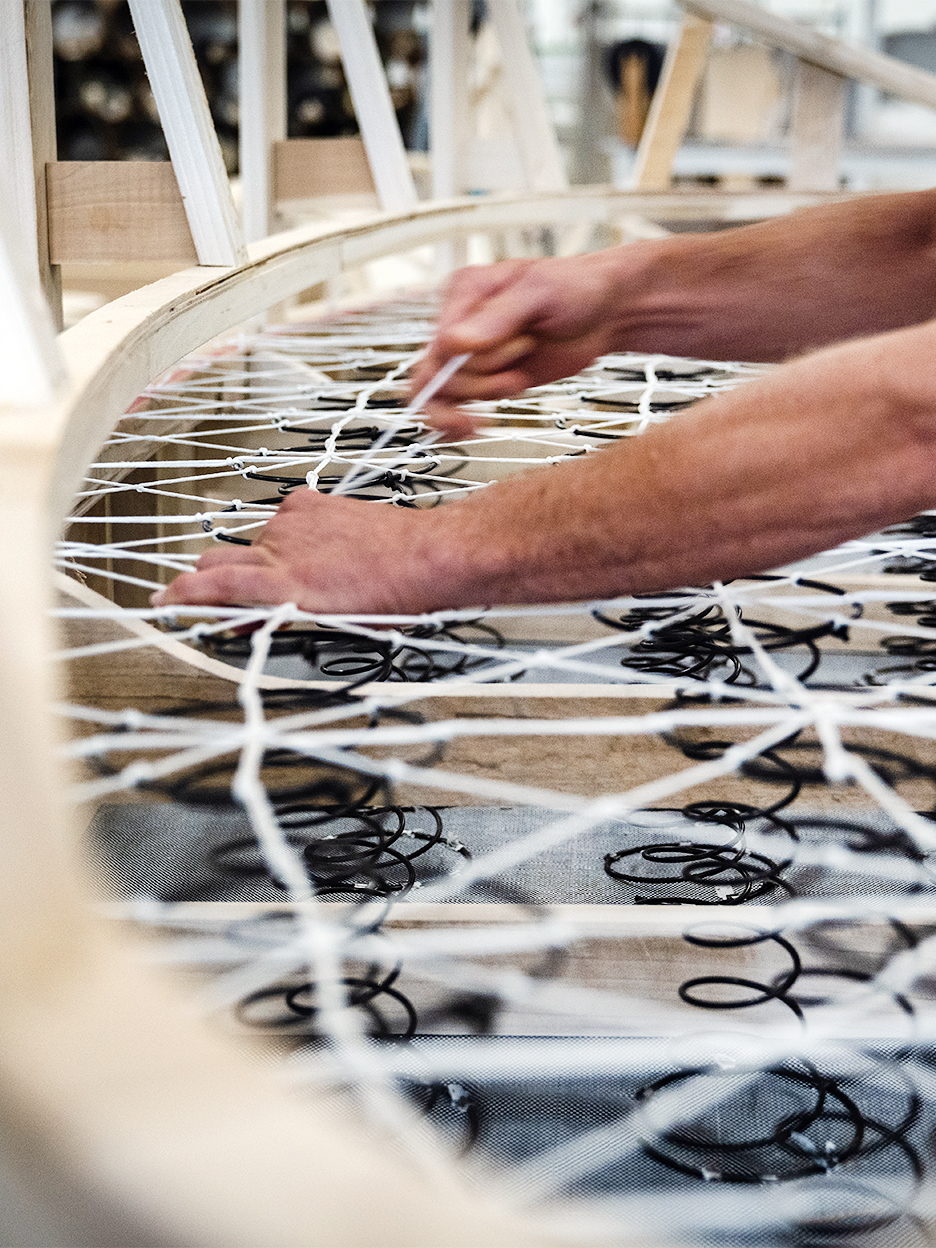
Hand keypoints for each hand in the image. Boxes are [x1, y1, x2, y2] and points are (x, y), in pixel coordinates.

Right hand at [152, 490, 445, 614]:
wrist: (429, 555)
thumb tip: (242, 618)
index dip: (182, 595)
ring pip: (253, 541)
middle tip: (224, 598)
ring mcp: (293, 520)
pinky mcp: (308, 501)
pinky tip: (315, 548)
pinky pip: (281, 520)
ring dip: (261, 559)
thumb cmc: (392, 596)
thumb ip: (277, 616)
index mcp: (285, 584)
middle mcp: (282, 546)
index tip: (164, 600)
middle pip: (218, 559)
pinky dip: (287, 536)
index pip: (212, 585)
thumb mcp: (329, 622)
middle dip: (213, 579)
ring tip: (299, 576)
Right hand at [410, 251, 628, 436]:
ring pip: (442, 392)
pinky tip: (476, 424)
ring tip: (517, 380)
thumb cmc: (577, 287)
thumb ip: (498, 317)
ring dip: (482, 395)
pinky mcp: (485, 378)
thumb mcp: (539, 292)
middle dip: (482, 378)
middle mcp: (461, 323)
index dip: (469, 362)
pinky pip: (452, 405)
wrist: (606, 312)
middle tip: (520, 364)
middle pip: (439, 371)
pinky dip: (460, 419)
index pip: (440, 341)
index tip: (506, 361)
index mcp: (465, 293)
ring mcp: (472, 354)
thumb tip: (456, 342)